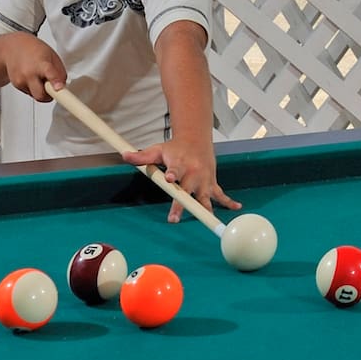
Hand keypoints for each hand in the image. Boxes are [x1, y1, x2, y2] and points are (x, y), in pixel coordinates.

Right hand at [3, 35, 67, 102]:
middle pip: (41, 95)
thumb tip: (62, 86)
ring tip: (40, 77)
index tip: (59, 88)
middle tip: (52, 87)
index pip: (50, 74)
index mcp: (41, 64)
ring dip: (41, 91)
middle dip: (49, 95)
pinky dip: (33, 88)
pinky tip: (32, 77)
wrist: (13, 47)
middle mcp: (29, 74)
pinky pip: (29, 93)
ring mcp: (20, 81)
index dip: (55, 82)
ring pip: (35, 96)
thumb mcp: (52, 56)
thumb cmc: (34, 49)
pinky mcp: (16, 86)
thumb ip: (60, 72)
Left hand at [123, 138, 240, 221]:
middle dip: (182, 203)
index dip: (173, 174)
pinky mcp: (211, 183)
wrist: (196, 139)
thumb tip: (124, 155)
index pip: (175, 170)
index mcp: (179, 164)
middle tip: (174, 217)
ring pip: (204, 196)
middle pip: (187, 190)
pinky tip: (236, 207)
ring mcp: (203, 179)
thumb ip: (141, 156)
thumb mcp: (157, 150)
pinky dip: (229, 201)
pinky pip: (221, 194)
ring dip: (205, 208)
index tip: (170, 179)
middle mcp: (193, 173)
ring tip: (207, 220)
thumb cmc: (175, 148)